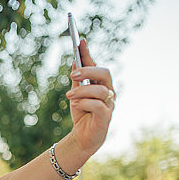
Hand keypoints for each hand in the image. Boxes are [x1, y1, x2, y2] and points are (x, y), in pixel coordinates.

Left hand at [65, 39, 114, 156]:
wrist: (82, 138)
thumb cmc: (81, 114)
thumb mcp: (76, 93)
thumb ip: (77, 79)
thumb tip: (75, 60)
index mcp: (100, 84)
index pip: (96, 65)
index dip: (88, 53)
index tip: (79, 41)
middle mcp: (108, 91)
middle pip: (104, 73)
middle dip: (88, 71)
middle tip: (72, 76)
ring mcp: (109, 104)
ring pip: (101, 90)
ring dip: (82, 91)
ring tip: (69, 97)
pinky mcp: (106, 117)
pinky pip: (98, 105)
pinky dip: (85, 103)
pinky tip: (76, 105)